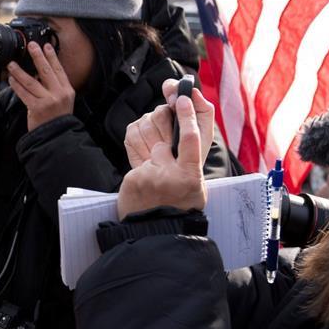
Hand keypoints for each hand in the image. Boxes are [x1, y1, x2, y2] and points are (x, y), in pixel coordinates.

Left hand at [6, 41, 74, 130]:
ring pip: (31, 82)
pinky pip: (24, 93)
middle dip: (38, 56)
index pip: (59, 70)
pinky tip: (10, 80)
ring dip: (19, 71)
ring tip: (11, 64)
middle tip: (31, 46)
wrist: (56, 136)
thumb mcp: (63, 101)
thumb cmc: (57, 118)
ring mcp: (48, 101)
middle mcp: (59, 94)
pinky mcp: (37, 108)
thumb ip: (55, 87)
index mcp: (67, 90)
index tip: (47, 46)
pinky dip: (16, 86)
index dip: (52, 57)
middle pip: (46, 71)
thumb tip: (41, 72)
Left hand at [117, 94, 209, 219]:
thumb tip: (183, 125)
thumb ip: (190, 158)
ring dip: (148, 140)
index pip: (190, 138)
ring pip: (144, 139)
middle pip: (161, 133)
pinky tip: (144, 174)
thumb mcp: (197, 185)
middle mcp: (170, 174)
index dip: (187, 115)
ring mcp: (148, 176)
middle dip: (161, 122)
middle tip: (163, 120)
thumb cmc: (181, 205)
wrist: (158, 230)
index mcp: (191, 175)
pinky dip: (139, 158)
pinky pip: (133, 153)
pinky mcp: (131, 178)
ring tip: (155, 158)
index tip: (182, 98)